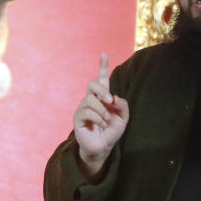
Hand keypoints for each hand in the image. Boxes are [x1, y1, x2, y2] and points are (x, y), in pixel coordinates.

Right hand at [73, 53, 128, 179]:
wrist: (103, 147)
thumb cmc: (111, 131)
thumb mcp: (123, 118)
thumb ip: (122, 106)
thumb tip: (114, 96)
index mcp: (102, 97)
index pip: (101, 78)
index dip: (102, 66)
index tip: (104, 53)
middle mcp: (91, 100)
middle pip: (92, 84)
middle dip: (102, 90)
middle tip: (109, 100)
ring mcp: (83, 108)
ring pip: (90, 99)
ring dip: (102, 110)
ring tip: (106, 120)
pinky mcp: (78, 117)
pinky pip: (87, 111)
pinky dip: (97, 118)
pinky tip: (100, 124)